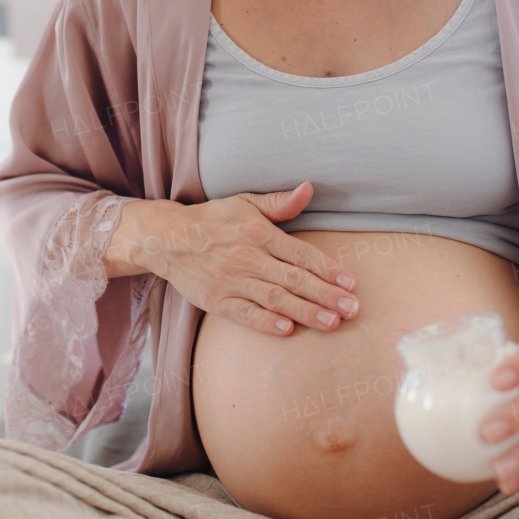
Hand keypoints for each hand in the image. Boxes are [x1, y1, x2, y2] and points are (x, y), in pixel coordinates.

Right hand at [131, 181, 360, 336]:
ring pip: (275, 299)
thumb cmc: (212, 220)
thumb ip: (280, 203)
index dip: (327, 268)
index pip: (301, 253)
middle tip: (353, 308)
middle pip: (294, 279)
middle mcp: (247, 258)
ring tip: (332, 322)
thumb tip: (309, 189)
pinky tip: (288, 329)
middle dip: (326, 295)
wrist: (165, 237)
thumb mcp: (245, 203)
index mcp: (258, 233)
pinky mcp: (216, 300)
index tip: (351, 282)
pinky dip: (266, 322)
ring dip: (305, 312)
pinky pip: (244, 314)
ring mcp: (231, 281)